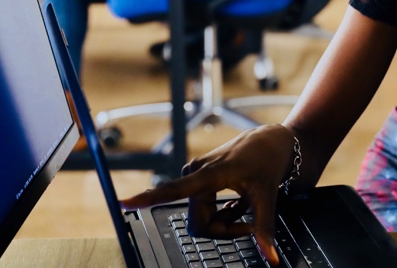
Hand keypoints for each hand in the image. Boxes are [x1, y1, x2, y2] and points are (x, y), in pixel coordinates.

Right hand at [120, 124, 296, 264]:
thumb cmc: (268, 161)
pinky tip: (238, 202)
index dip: (148, 198)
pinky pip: (205, 211)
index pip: (173, 190)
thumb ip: (264, 228)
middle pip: (199, 223)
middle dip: (224, 230)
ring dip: (225, 221)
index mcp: (208, 174)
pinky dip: (224, 214)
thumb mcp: (268, 196)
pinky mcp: (199, 179)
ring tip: (244, 205)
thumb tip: (271, 258)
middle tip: (248, 224)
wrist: (272, 141)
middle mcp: (196, 173)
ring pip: (203, 220)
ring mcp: (196, 176)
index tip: (124, 202)